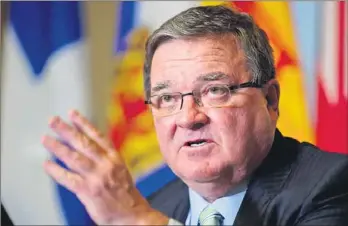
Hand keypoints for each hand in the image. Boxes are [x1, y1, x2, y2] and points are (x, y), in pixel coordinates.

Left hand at [42, 110, 168, 224]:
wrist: (132, 215)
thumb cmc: (125, 194)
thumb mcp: (119, 170)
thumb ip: (104, 159)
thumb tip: (85, 148)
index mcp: (114, 157)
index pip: (97, 136)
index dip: (84, 123)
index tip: (72, 113)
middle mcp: (106, 164)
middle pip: (83, 143)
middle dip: (67, 130)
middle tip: (53, 120)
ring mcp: (97, 177)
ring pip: (74, 158)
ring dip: (58, 147)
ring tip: (46, 139)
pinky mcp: (89, 191)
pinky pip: (69, 179)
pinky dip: (56, 171)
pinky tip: (47, 165)